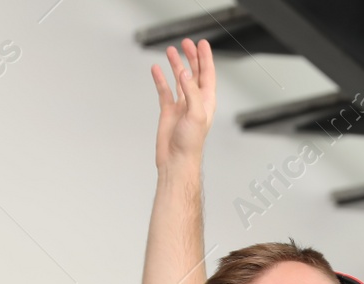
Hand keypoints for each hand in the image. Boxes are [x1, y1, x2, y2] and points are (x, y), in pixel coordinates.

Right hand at [150, 38, 215, 168]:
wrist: (176, 160)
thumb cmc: (190, 143)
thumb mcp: (196, 114)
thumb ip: (191, 92)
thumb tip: (184, 73)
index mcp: (206, 101)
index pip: (207, 74)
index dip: (205, 57)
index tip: (202, 43)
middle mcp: (195, 101)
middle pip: (194, 73)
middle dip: (191, 57)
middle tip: (186, 43)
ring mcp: (181, 105)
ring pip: (179, 79)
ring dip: (176, 64)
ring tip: (170, 50)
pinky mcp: (168, 111)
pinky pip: (164, 90)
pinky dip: (160, 79)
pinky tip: (156, 69)